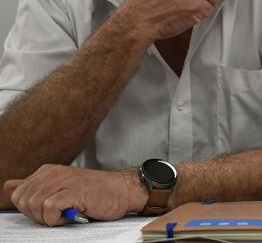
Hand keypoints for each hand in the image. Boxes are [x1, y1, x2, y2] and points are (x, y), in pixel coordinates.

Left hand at [3, 165, 146, 225]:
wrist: (122, 191)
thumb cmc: (94, 192)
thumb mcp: (60, 186)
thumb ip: (34, 186)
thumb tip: (9, 185)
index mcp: (47, 171)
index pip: (18, 195)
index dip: (31, 210)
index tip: (50, 210)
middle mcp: (52, 173)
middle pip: (24, 202)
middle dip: (38, 215)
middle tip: (60, 213)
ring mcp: (62, 181)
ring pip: (35, 206)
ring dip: (50, 217)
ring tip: (68, 212)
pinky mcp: (72, 192)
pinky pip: (49, 210)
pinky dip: (59, 218)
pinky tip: (73, 214)